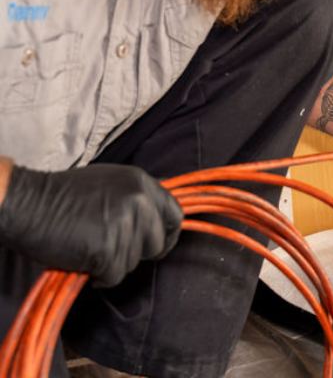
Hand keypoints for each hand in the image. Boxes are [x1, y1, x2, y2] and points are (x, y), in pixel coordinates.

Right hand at [0, 163, 182, 286]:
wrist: (28, 205)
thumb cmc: (64, 197)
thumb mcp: (111, 185)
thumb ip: (137, 200)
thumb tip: (157, 222)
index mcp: (143, 183)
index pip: (175, 215)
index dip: (168, 235)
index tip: (158, 245)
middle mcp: (140, 201)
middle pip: (158, 243)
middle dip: (137, 252)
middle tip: (110, 249)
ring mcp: (125, 225)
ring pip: (134, 262)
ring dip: (113, 263)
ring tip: (89, 247)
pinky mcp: (108, 248)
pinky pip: (114, 275)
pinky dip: (100, 276)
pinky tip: (83, 261)